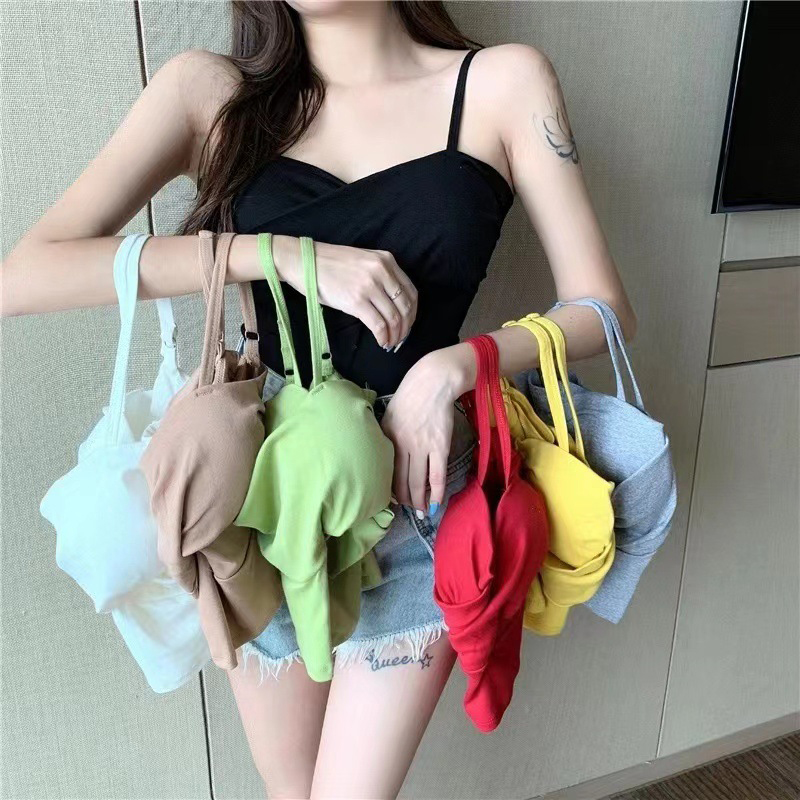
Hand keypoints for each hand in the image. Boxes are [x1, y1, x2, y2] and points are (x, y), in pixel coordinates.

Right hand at [273, 236, 417, 349]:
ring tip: (390, 342)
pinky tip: (381, 342)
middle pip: (405, 306)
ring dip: (395, 335)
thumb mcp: (363, 261)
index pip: (411, 291)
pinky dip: (383, 337)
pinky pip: (378, 325)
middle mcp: (381, 272)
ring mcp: (369, 286)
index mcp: (386, 261)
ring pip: (393, 318)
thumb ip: (381, 276)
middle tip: (401, 338)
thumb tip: (392, 304)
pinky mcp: (356, 301)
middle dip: (406, 327)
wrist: (305, 262)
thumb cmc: (330, 264)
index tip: (408, 323)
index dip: (412, 312)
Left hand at [380, 344, 474, 515]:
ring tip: (420, 512)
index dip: (388, 486)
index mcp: (387, 435)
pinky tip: (435, 504)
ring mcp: (421, 447)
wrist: (435, 380)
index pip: (385, 469)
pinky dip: (436, 492)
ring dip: (418, 501)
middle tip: (406, 509)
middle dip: (403, 499)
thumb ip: (387, 432)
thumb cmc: (413, 392)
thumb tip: (386, 450)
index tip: (390, 497)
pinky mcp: (440, 447)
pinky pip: (437, 475)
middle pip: (400, 480)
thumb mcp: (390, 411)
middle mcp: (402, 444)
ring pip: (418, 482)